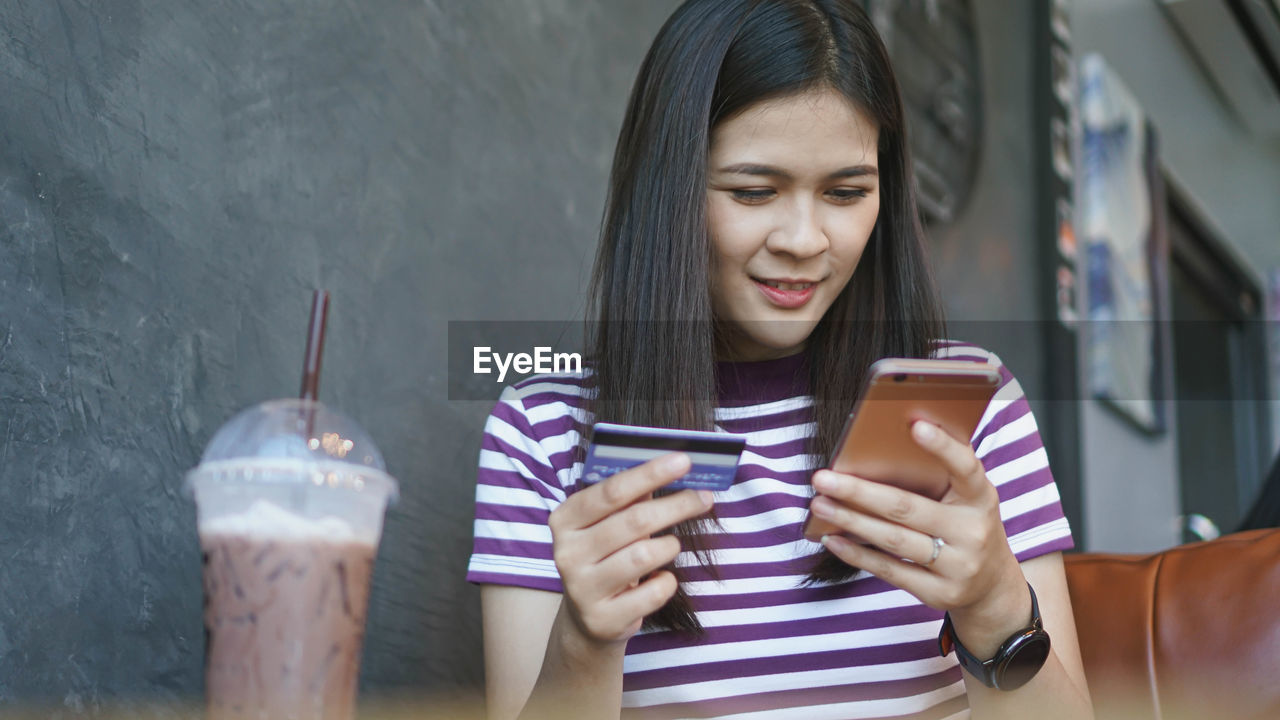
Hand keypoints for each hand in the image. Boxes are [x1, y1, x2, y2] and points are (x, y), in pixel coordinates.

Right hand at [548, 453, 713, 646]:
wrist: (588, 620)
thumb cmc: (606, 558)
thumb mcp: (609, 525)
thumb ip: (632, 499)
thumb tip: (673, 467)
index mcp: (565, 520)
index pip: (612, 490)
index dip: (650, 473)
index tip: (684, 460)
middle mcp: (567, 553)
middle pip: (634, 521)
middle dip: (676, 506)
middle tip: (705, 497)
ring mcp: (582, 588)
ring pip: (644, 555)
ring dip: (668, 546)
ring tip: (670, 546)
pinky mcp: (603, 618)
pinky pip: (653, 591)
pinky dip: (666, 581)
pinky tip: (658, 579)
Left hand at [809, 421, 1026, 631]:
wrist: (992, 586)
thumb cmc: (966, 527)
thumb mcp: (967, 500)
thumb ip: (940, 475)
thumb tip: (882, 446)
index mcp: (981, 499)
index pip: (965, 467)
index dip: (943, 447)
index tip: (915, 425)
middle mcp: (973, 532)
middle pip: (907, 508)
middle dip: (859, 492)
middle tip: (822, 478)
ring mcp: (959, 567)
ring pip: (894, 540)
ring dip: (851, 520)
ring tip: (819, 504)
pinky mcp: (940, 594)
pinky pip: (891, 571)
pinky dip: (857, 554)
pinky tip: (833, 539)